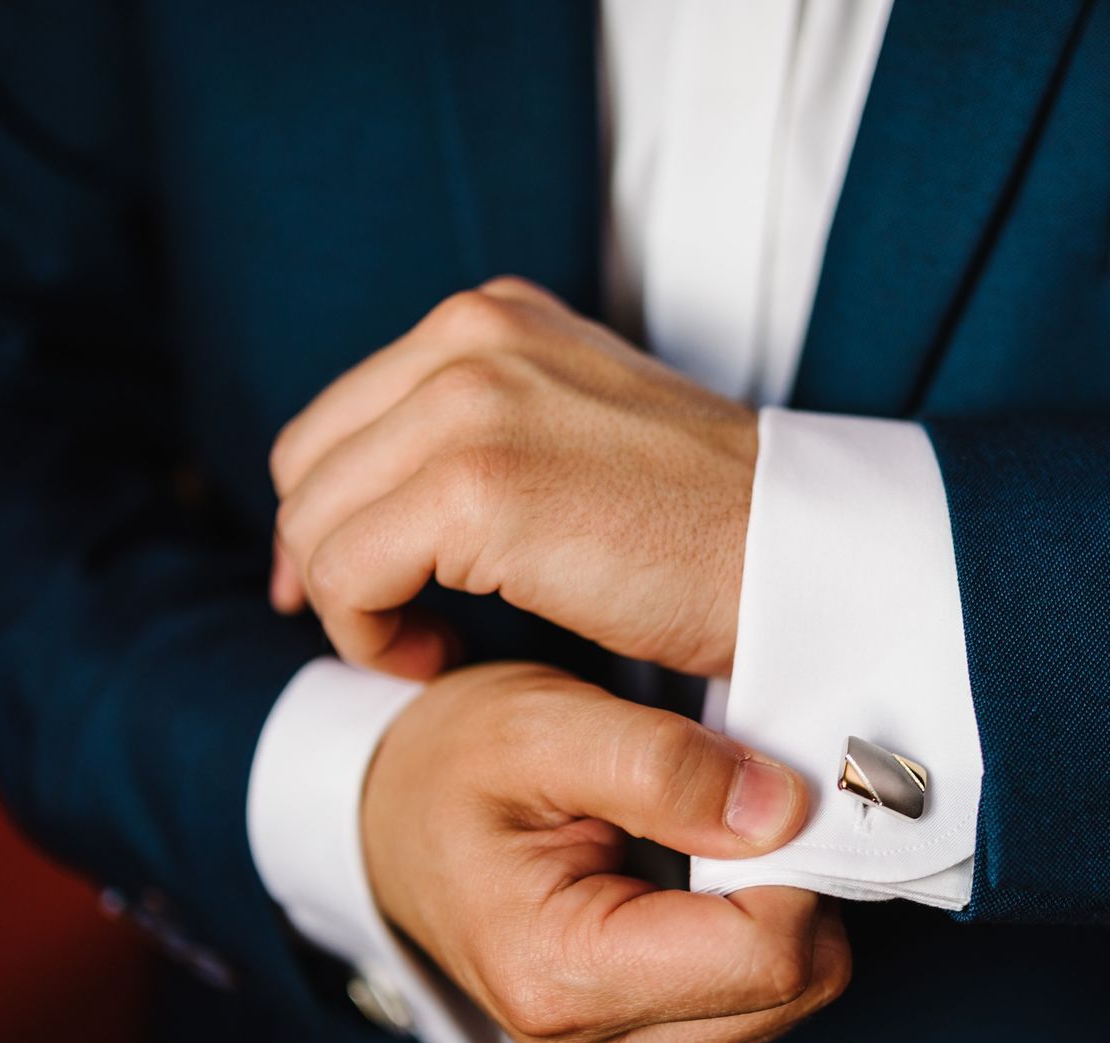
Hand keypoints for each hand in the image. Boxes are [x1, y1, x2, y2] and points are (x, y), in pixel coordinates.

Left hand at [269, 277, 756, 678]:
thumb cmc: (704, 523)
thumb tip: (381, 492)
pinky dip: (371, 635)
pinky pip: (347, 574)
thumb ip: (486, 429)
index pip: (341, 415)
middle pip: (308, 464)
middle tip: (392, 628)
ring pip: (316, 523)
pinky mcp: (474, 487)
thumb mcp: (580, 429)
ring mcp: (468, 404)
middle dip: (324, 560)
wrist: (800, 554)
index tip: (364, 589)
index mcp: (492, 317)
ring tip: (431, 647)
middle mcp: (469, 336)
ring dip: (354, 606)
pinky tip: (439, 658)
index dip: (330, 516)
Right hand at [364, 662, 848, 1042]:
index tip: (756, 787)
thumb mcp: (542, 725)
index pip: (767, 956)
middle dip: (788, 882)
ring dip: (770, 905)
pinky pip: (762, 999)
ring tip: (694, 836)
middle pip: (794, 986)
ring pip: (792, 996)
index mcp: (561, 978)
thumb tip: (785, 810)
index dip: (792, 859)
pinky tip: (690, 875)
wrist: (392, 817)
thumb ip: (664, 765)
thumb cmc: (454, 765)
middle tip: (725, 803)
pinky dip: (750, 929)